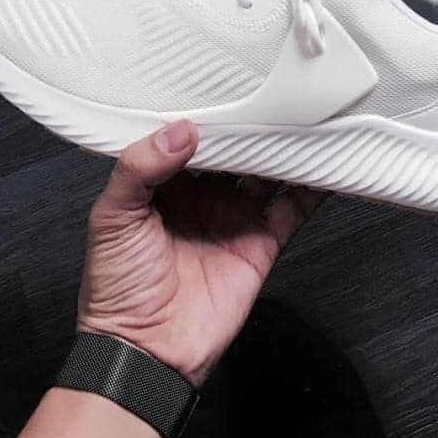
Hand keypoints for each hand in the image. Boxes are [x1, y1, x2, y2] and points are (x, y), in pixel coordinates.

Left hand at [77, 119, 322, 386]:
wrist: (145, 352)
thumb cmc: (116, 288)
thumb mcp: (112, 218)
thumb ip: (140, 168)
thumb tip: (182, 131)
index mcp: (164, 182)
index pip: (191, 135)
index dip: (209, 112)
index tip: (227, 85)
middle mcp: (203, 194)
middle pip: (236, 149)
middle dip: (253, 123)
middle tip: (274, 93)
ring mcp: (234, 216)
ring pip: (268, 171)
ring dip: (286, 148)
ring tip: (306, 118)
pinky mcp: (260, 242)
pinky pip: (291, 208)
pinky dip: (312, 187)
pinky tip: (325, 165)